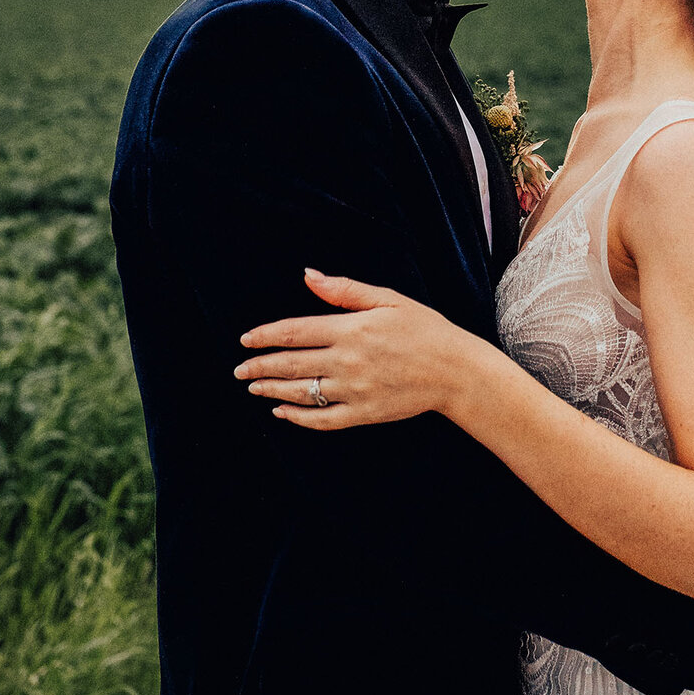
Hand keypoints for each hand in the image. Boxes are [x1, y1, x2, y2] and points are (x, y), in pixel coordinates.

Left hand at [235, 269, 484, 429]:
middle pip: (291, 363)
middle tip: (238, 369)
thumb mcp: (387, 299)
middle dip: (259, 366)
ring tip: (253, 387)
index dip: (265, 336)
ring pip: (301, 392)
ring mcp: (354, 390)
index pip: (294, 331)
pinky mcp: (363, 413)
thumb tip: (307, 275)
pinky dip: (298, 417)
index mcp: (351, 329)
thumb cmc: (424, 330)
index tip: (245, 339)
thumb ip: (344, 290)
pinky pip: (322, 419)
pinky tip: (282, 412)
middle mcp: (347, 360)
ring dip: (272, 389)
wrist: (455, 371)